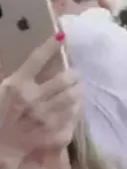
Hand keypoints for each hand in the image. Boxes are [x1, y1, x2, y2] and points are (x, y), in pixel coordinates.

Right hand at [0, 35, 80, 163]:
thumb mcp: (0, 90)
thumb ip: (12, 74)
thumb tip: (24, 59)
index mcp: (17, 85)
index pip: (37, 59)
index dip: (51, 46)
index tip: (61, 36)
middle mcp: (33, 98)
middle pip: (64, 79)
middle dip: (73, 74)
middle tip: (75, 73)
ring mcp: (45, 117)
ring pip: (72, 97)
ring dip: (77, 90)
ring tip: (77, 88)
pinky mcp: (53, 132)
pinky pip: (72, 117)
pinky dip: (75, 109)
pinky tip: (74, 107)